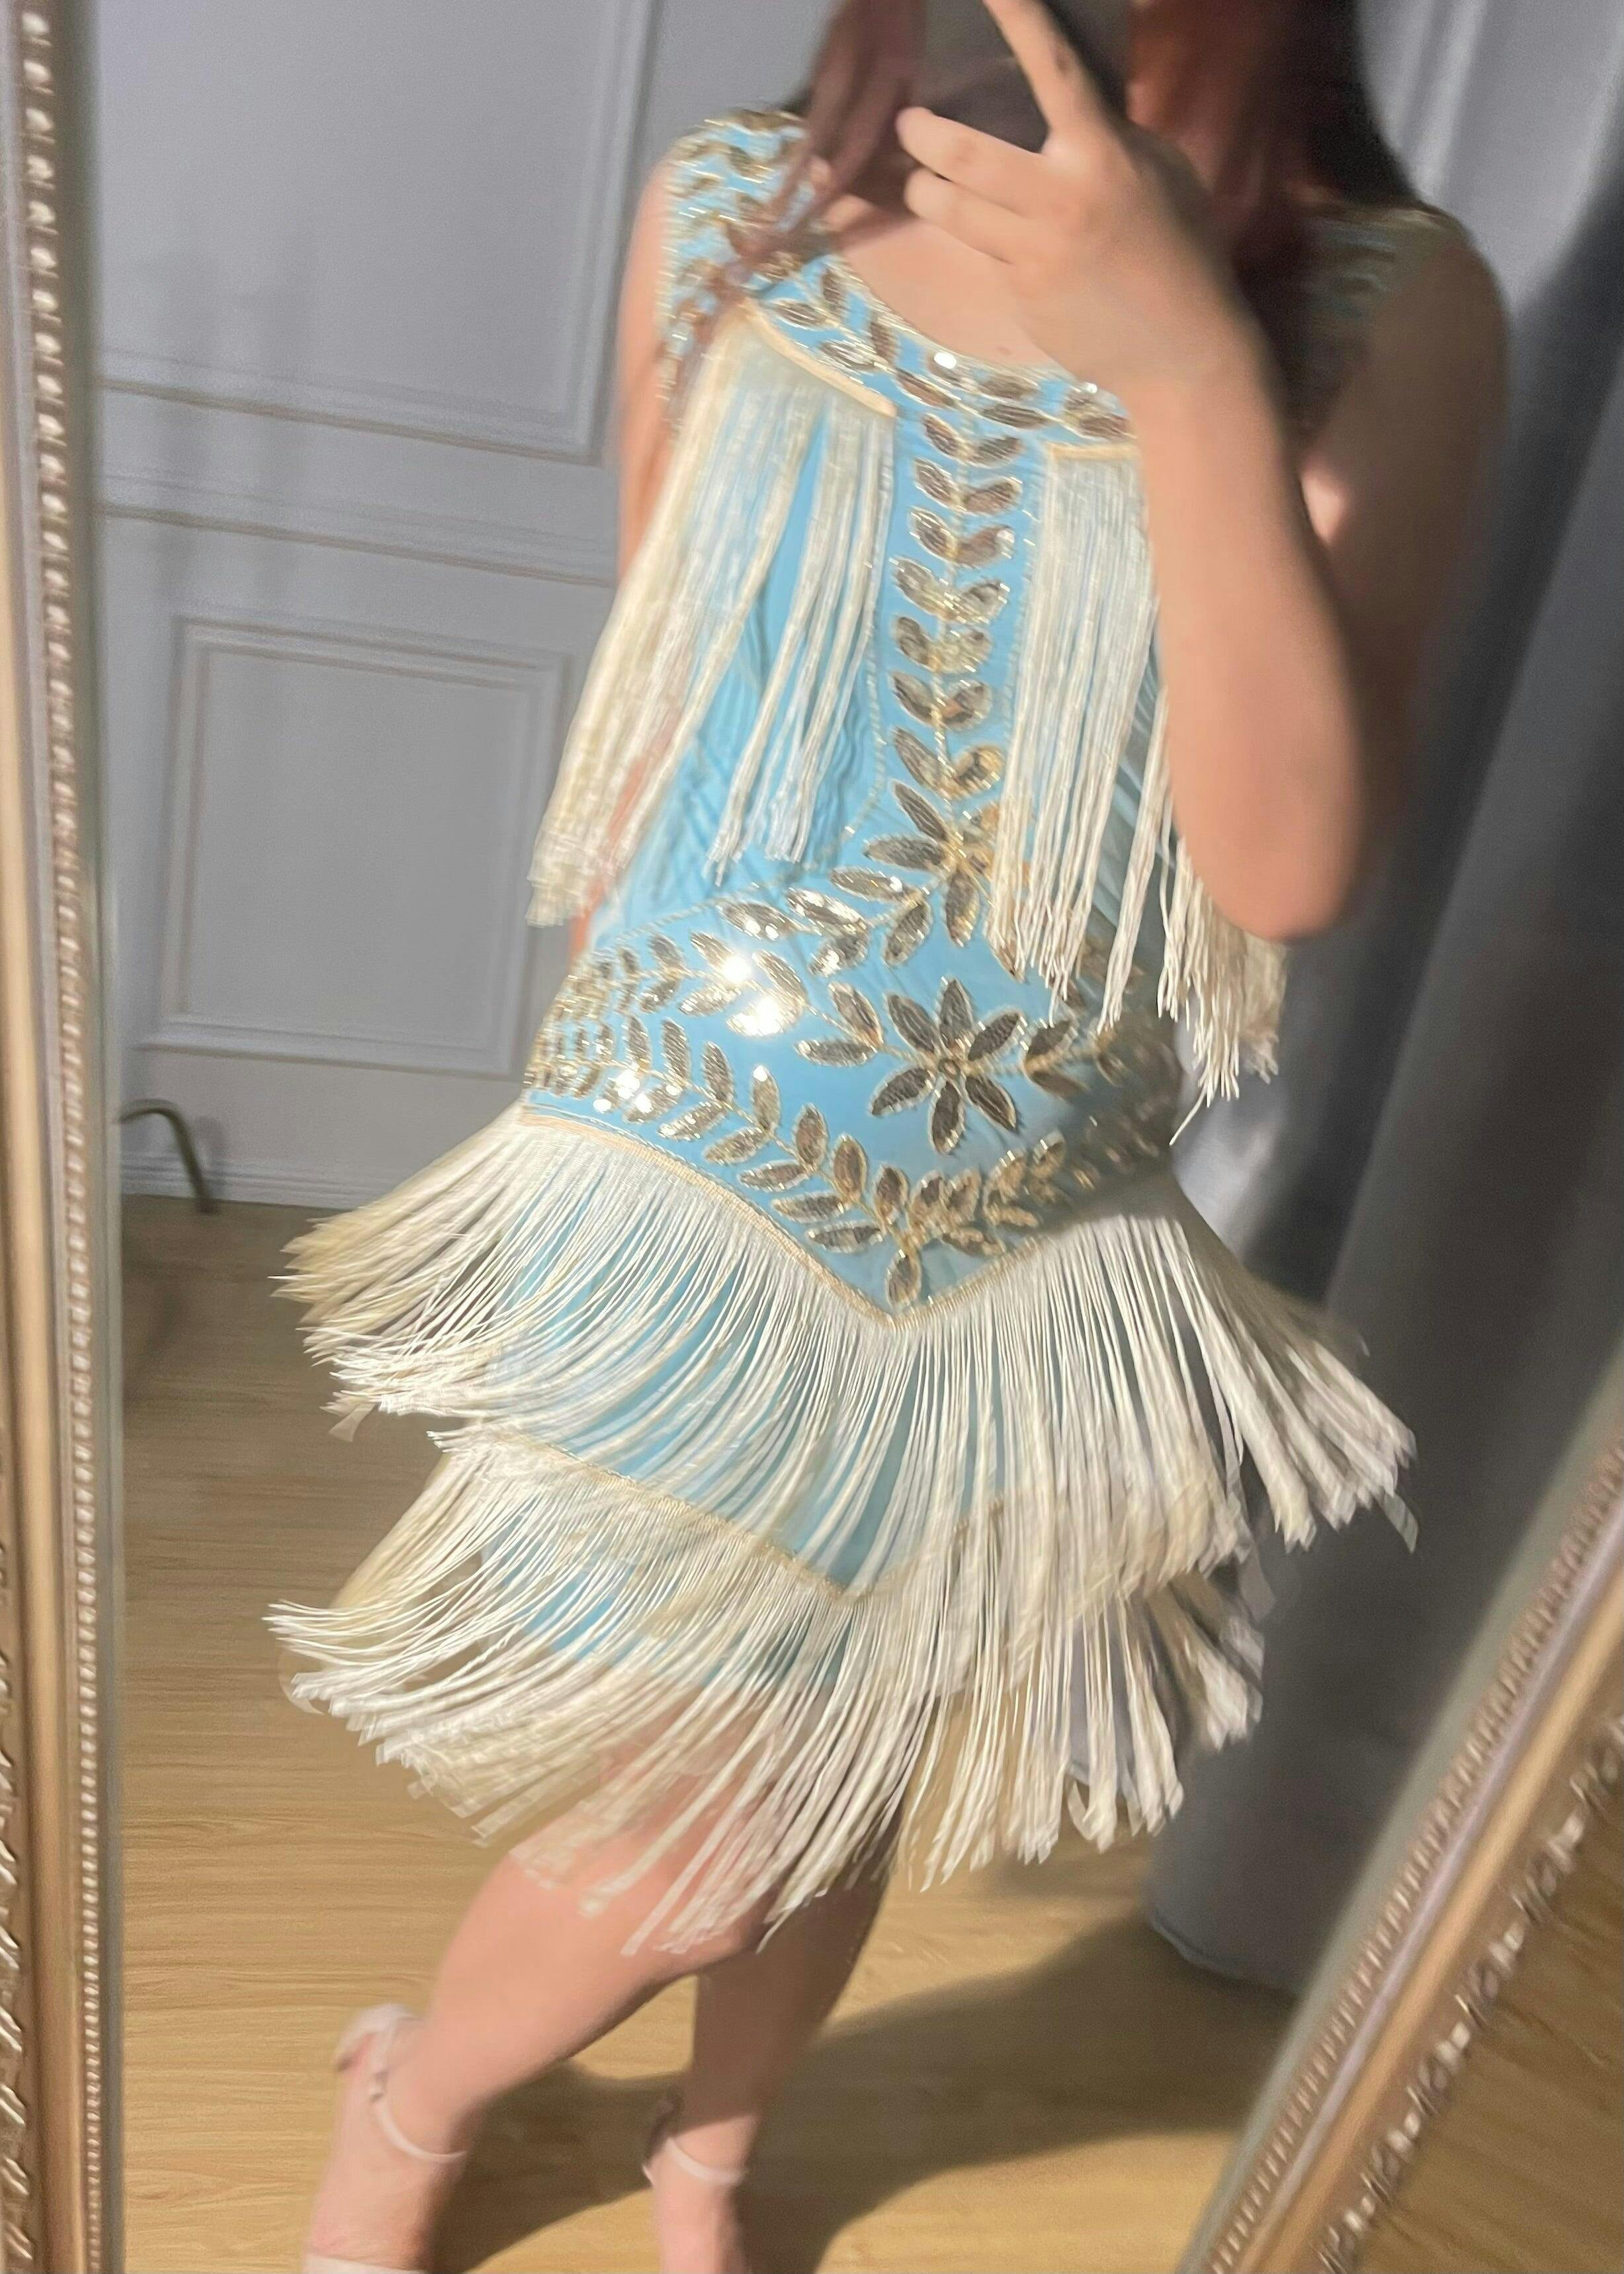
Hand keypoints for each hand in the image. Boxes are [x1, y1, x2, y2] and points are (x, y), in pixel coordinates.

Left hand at [895, 0, 1256, 406]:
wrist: (1179, 350)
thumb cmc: (1179, 249)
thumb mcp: (1159, 172)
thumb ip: (1111, 135)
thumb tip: (1071, 100)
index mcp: (1103, 154)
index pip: (1055, 70)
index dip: (1019, 20)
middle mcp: (1061, 197)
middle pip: (965, 154)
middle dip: (925, 135)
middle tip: (910, 122)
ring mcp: (1034, 251)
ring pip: (950, 210)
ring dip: (924, 191)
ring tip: (922, 183)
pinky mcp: (1019, 295)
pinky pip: (978, 253)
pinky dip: (974, 240)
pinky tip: (996, 244)